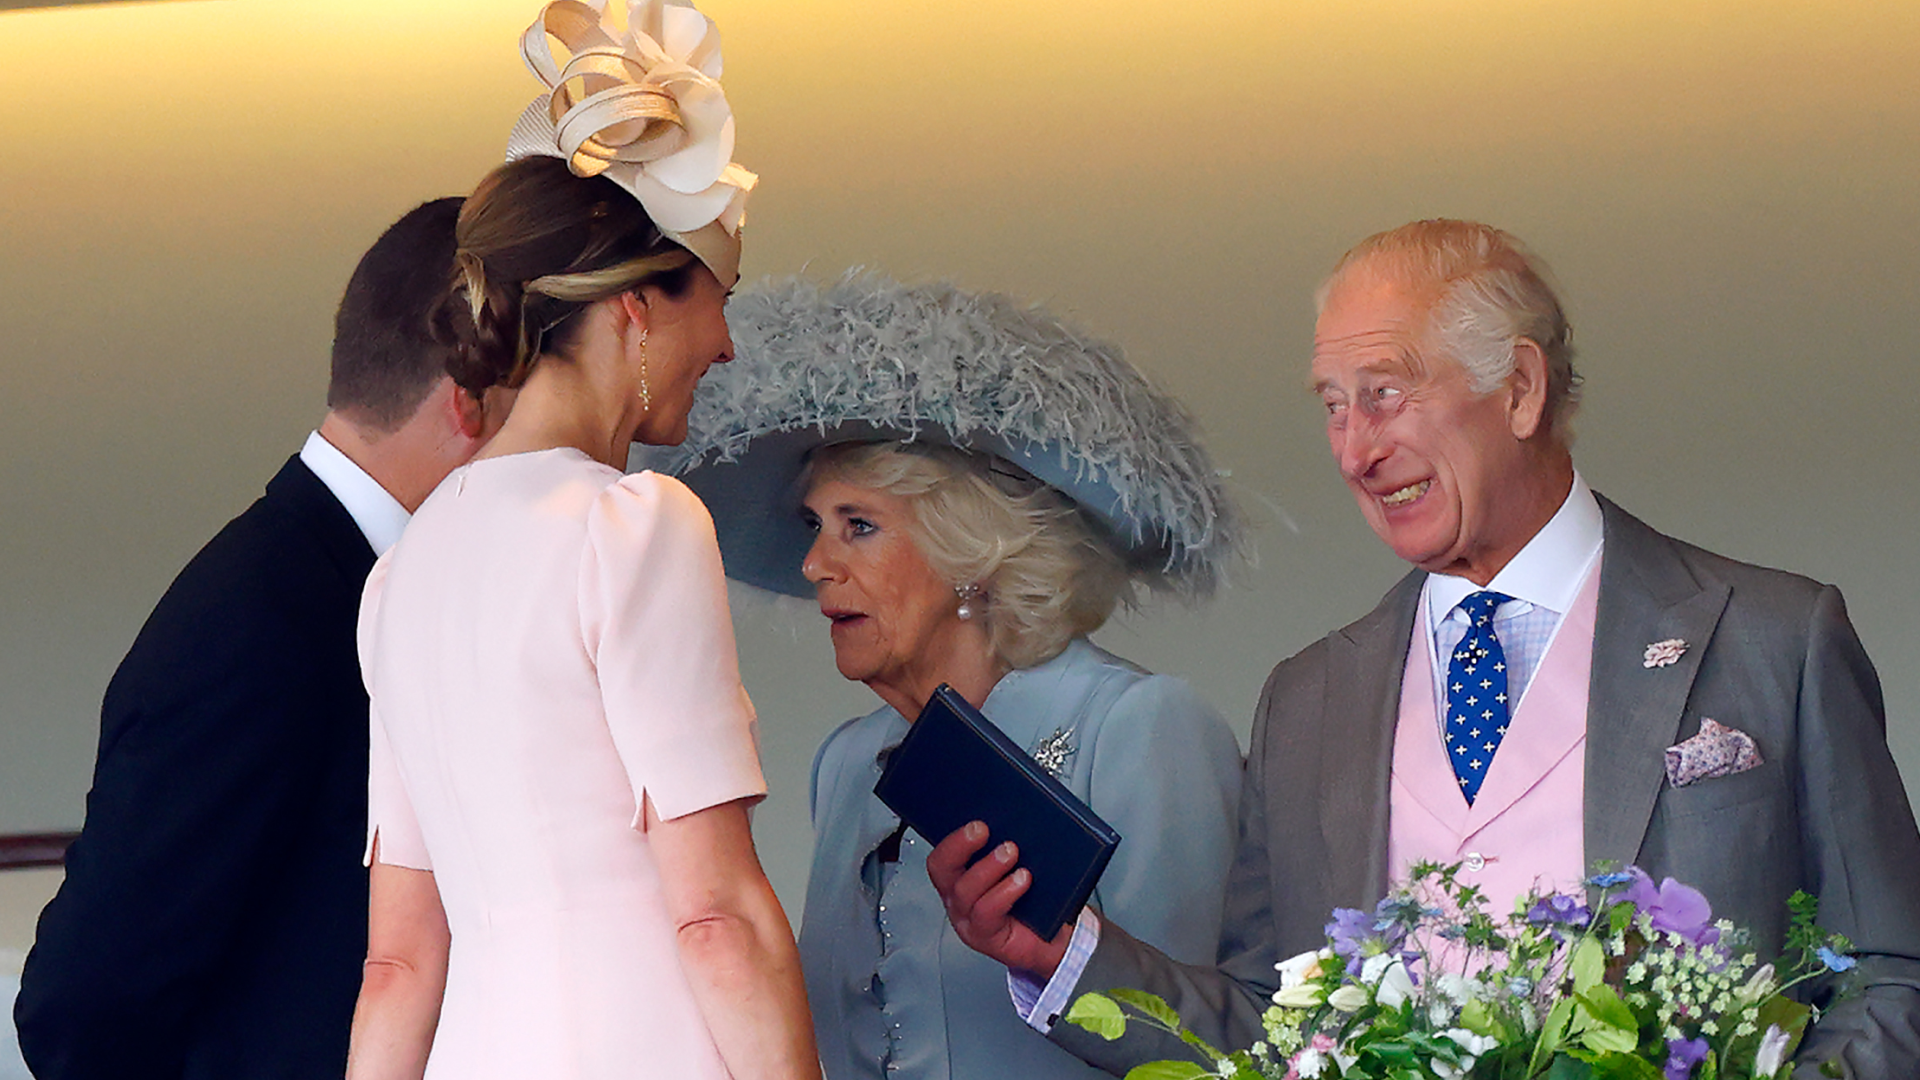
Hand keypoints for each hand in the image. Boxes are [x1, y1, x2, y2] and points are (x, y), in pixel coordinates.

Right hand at [924, 821, 1072, 978]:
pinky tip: (1022, 880)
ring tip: (1011, 853)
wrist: (1050, 940)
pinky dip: (1005, 892)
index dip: (953, 838)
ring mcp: (968, 919)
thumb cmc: (1032, 903)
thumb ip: (1006, 847)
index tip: (976, 822)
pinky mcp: (984, 937)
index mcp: (960, 877)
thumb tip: (1014, 819)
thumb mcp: (1017, 867)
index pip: (942, 855)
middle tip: (983, 830)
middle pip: (942, 869)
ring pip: (965, 890)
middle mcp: (958, 898)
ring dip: (988, 867)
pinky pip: (986, 912)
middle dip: (960, 845)